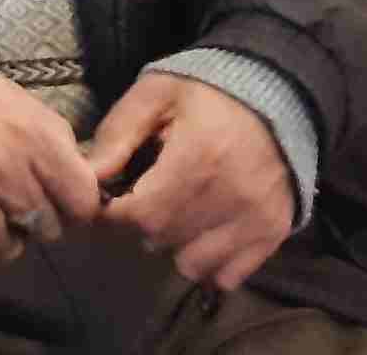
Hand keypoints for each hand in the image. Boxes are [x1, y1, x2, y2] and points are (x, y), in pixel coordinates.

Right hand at [0, 13, 100, 278]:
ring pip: (11, 248)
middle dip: (33, 219)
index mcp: (29, 132)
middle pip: (49, 227)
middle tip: (8, 203)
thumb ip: (40, 130)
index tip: (57, 203)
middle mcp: (5, 169)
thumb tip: (72, 168)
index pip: (83, 198)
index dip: (74, 205)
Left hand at [86, 75, 293, 292]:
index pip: (141, 216)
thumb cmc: (206, 91)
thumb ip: (118, 133)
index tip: (112, 200)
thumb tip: (90, 176)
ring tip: (175, 214)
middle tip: (142, 200)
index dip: (115, 212)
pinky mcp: (273, 233)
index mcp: (198, 158)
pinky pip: (227, 276)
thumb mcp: (155, 94)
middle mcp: (230, 197)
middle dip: (140, 225)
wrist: (277, 95)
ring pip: (192, 264)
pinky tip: (202, 232)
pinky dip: (208, 263)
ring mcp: (255, 219)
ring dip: (173, 246)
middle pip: (162, 240)